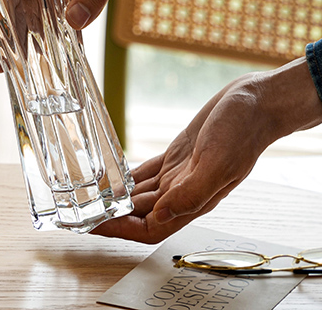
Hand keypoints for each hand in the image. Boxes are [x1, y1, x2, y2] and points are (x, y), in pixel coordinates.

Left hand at [92, 57, 321, 243]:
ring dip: (114, 198)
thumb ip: (192, 191)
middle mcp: (182, 191)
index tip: (92, 225)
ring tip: (86, 195)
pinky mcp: (177, 155)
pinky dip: (126, 176)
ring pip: (140, 194)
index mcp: (192, 200)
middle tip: (78, 210)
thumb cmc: (242, 131)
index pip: (149, 228)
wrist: (254, 103)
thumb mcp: (217, 162)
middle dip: (109, 215)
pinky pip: (146, 172)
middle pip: (138, 214)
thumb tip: (162, 215)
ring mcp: (179, 173)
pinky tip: (109, 175)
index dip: (120, 230)